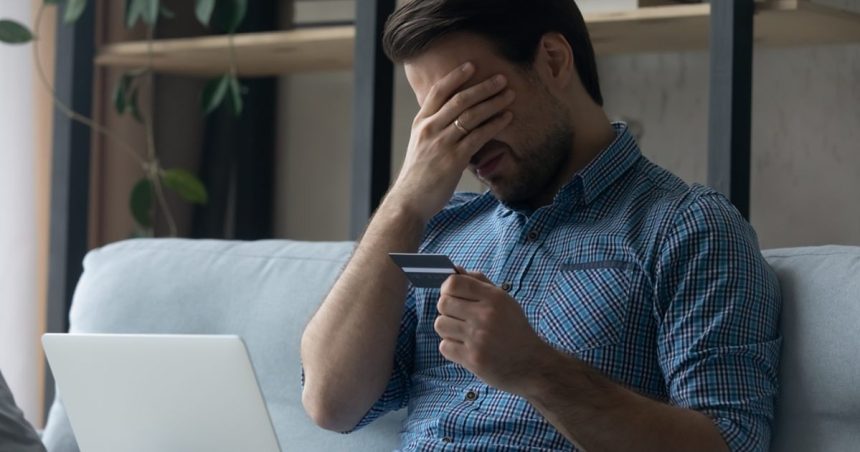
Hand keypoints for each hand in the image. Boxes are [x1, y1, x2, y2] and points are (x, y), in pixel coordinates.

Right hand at [387, 63, 515, 222]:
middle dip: (483, 87)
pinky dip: (494, 125)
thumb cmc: (418, 175)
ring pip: (471, 115)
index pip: (439, 92)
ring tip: (509, 95)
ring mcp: (442, 143)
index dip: (456, 76)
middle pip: (460, 99)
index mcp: (421, 123)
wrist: (409, 201)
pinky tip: (507, 118)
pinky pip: (478, 136)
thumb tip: (456, 119)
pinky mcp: (454, 159)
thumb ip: (435, 129)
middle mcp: (430, 129)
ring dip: (493, 103)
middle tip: (502, 78)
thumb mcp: (420, 145)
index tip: (472, 65)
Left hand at [434, 271, 549, 395]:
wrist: (532, 364)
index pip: (453, 283)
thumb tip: (456, 270)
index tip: (452, 294)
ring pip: (440, 324)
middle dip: (448, 309)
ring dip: (448, 329)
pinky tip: (466, 347)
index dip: (447, 288)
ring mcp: (478, 338)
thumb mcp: (504, 300)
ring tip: (463, 333)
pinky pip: (444, 346)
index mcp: (494, 298)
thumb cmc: (515, 329)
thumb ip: (479, 282)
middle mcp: (485, 316)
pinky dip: (451, 347)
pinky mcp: (472, 359)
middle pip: (443, 303)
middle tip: (460, 316)